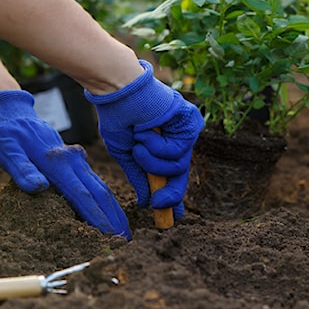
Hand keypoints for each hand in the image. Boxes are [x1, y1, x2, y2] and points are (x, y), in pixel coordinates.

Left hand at [0, 90, 129, 238]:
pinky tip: (109, 211)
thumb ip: (22, 169)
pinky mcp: (74, 160)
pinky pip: (94, 182)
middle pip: (100, 193)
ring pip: (100, 187)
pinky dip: (105, 199)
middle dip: (114, 218)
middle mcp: (72, 160)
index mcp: (57, 162)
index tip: (110, 236)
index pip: (82, 196)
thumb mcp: (6, 150)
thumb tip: (39, 187)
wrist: (11, 109)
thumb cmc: (4, 132)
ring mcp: (76, 159)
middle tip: (126, 241)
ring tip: (123, 231)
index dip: (98, 218)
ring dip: (113, 210)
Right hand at [85, 60, 203, 217]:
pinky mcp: (190, 121)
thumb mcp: (124, 154)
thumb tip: (146, 202)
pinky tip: (147, 132)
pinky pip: (178, 150)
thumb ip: (138, 176)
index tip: (174, 216)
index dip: (173, 195)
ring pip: (177, 166)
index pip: (172, 174)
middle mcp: (176, 138)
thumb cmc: (118, 116)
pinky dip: (158, 147)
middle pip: (180, 175)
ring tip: (139, 143)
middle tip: (159, 204)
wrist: (118, 91)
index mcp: (162, 145)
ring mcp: (184, 130)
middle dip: (171, 193)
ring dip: (153, 161)